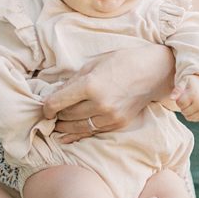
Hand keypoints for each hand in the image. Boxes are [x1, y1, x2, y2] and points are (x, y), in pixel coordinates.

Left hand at [40, 44, 173, 142]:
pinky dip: (78, 134)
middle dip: (57, 115)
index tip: (44, 108)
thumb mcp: (94, 63)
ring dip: (65, 127)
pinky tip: (68, 136)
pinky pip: (93, 132)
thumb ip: (74, 80)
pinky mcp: (118, 124)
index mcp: (90, 85)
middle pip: (67, 116)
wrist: (153, 72)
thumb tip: (56, 93)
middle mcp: (99, 104)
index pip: (58, 102)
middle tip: (52, 114)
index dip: (47, 107)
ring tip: (58, 125)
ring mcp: (110, 116)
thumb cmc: (123, 61)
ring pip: (78, 127)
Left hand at [170, 74, 198, 122]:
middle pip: (184, 111)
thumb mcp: (185, 81)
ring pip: (188, 117)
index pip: (180, 103)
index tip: (182, 94)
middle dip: (182, 106)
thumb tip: (171, 98)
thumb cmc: (193, 83)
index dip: (179, 99)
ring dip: (186, 111)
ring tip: (190, 102)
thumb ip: (177, 89)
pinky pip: (194, 119)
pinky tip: (193, 107)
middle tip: (186, 98)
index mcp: (194, 95)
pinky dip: (191, 115)